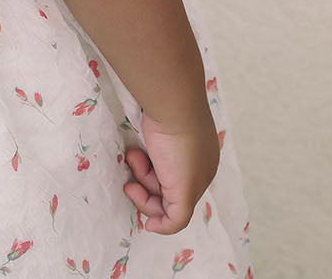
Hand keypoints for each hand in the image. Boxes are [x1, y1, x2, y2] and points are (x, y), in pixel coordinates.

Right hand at [121, 107, 219, 233]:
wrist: (175, 105)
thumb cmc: (167, 110)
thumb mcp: (160, 127)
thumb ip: (156, 143)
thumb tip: (146, 152)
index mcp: (200, 154)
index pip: (176, 175)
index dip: (154, 174)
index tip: (134, 164)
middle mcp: (201, 170)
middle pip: (169, 188)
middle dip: (145, 181)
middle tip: (130, 164)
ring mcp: (195, 183)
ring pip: (166, 201)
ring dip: (142, 187)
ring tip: (133, 158)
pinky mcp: (186, 195)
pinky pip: (176, 221)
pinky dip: (163, 225)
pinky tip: (151, 225)